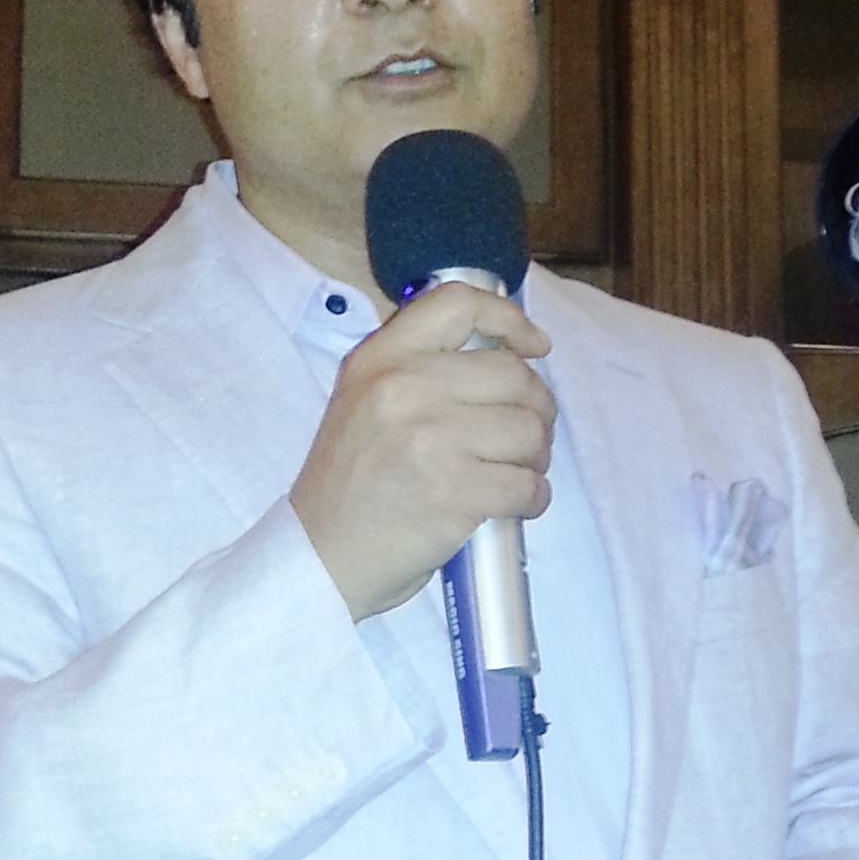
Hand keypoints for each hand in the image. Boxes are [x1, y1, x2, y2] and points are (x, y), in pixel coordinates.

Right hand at [289, 282, 553, 620]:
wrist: (321, 555)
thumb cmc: (351, 484)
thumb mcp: (364, 401)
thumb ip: (419, 370)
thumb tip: (508, 356)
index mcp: (380, 359)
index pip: (457, 304)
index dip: (509, 319)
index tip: (535, 346)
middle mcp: (403, 388)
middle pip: (512, 374)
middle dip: (536, 408)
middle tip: (527, 435)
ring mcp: (429, 440)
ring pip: (528, 430)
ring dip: (537, 456)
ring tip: (517, 472)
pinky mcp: (453, 492)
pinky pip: (527, 483)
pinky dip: (534, 497)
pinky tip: (516, 503)